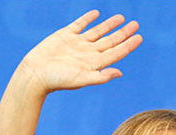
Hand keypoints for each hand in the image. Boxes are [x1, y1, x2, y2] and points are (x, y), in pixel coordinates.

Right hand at [18, 10, 142, 94]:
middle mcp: (87, 53)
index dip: (128, 45)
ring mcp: (77, 43)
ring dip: (109, 25)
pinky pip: (79, 25)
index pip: (116, 53)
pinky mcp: (65, 35)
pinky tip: (96, 14)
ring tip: (121, 18)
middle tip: (136, 25)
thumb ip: (100, 77)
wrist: (36, 73)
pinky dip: (88, 19)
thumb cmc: (57, 80)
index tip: (139, 37)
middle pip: (110, 41)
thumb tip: (119, 73)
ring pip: (97, 32)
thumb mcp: (81, 79)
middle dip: (123, 33)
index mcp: (94, 64)